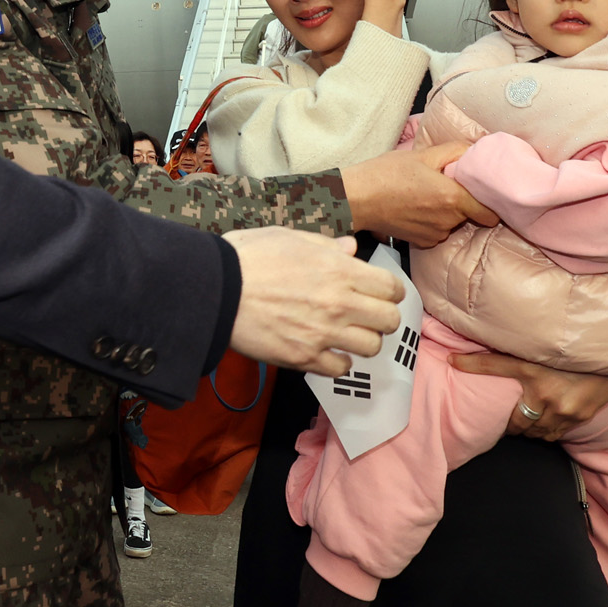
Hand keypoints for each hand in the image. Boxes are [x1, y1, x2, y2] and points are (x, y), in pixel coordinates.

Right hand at [226, 228, 403, 376]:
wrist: (216, 289)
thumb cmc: (248, 257)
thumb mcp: (289, 237)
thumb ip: (326, 245)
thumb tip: (350, 249)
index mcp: (338, 270)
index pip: (391, 288)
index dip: (390, 291)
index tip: (381, 294)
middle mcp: (338, 303)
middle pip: (389, 321)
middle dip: (382, 317)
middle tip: (366, 316)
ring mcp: (323, 333)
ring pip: (371, 347)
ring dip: (362, 341)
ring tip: (345, 334)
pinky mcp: (304, 357)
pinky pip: (341, 369)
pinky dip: (338, 362)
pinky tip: (326, 351)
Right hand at [341, 143, 499, 247]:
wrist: (356, 199)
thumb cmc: (386, 174)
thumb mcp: (422, 154)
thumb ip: (455, 151)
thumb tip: (476, 150)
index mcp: (453, 198)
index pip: (491, 212)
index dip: (491, 202)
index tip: (484, 192)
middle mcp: (448, 221)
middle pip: (471, 215)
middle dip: (465, 202)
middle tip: (446, 185)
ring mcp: (434, 234)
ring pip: (453, 223)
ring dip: (447, 211)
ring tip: (425, 195)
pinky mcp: (422, 242)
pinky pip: (438, 231)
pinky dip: (433, 222)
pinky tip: (416, 208)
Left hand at [450, 350, 607, 439]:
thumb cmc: (582, 345)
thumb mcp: (553, 343)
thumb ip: (531, 348)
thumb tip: (506, 340)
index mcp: (534, 367)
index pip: (496, 363)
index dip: (472, 363)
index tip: (452, 362)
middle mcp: (544, 391)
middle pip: (514, 418)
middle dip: (508, 421)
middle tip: (503, 418)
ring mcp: (562, 409)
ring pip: (532, 430)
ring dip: (526, 428)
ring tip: (524, 422)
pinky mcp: (577, 418)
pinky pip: (553, 434)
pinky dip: (545, 431)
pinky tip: (545, 423)